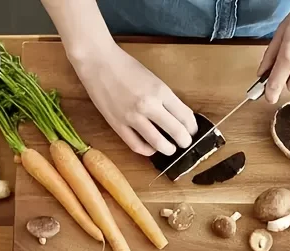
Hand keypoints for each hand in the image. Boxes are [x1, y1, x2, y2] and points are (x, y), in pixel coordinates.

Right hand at [74, 44, 198, 156]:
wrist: (97, 61)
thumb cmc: (125, 66)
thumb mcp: (152, 78)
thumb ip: (165, 98)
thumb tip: (177, 117)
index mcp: (160, 91)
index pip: (186, 116)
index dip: (193, 128)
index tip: (193, 131)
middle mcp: (148, 105)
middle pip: (177, 132)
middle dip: (185, 141)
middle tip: (185, 143)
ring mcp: (132, 117)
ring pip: (159, 144)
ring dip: (169, 149)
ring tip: (170, 149)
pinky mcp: (118, 125)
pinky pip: (137, 146)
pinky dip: (148, 150)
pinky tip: (151, 147)